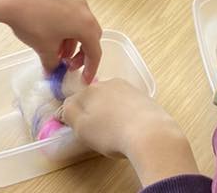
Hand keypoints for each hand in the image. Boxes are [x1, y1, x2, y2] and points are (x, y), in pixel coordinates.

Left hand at [0, 0, 102, 81]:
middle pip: (91, 37)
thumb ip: (53, 65)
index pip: (95, 51)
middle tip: (69, 66)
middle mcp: (84, 11)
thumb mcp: (45, 49)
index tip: (84, 80)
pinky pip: (72, 19)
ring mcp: (74, 2)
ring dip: (73, 44)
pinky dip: (67, 33)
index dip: (91, 69)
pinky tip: (52, 41)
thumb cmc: (34, 23)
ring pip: (80, 28)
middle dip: (82, 55)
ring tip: (57, 55)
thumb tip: (53, 72)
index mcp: (85, 24)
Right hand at [62, 80, 197, 184]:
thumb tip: (66, 107)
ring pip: (110, 99)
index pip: (73, 101)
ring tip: (113, 131)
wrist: (149, 133)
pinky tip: (128, 126)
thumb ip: (70, 114)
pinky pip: (125, 103)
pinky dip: (123, 113)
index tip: (75, 129)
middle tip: (95, 132)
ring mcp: (127, 88)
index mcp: (90, 91)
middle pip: (92, 97)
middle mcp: (108, 83)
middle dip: (91, 112)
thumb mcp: (82, 128)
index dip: (71, 116)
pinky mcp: (142, 96)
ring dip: (107, 111)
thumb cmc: (111, 133)